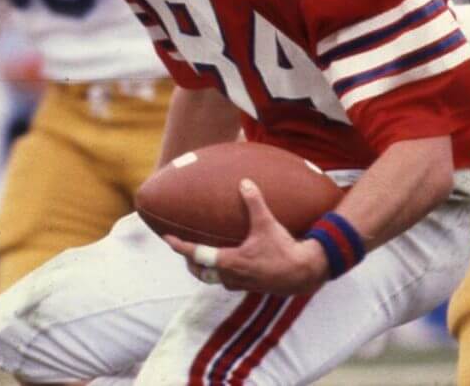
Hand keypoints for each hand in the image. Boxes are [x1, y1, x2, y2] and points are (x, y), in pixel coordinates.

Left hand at [165, 179, 329, 296]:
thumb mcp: (267, 224)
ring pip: (211, 278)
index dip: (180, 246)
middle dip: (189, 261)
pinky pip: (225, 280)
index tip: (168, 239)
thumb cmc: (283, 250)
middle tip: (181, 248)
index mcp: (230, 262)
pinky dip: (218, 271)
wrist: (301, 273)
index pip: (197, 254)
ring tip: (199, 255)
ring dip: (203, 268)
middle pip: (200, 271)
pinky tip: (225, 261)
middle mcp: (230, 276)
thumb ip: (254, 202)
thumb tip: (245, 182)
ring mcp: (238, 283)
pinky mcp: (248, 286)